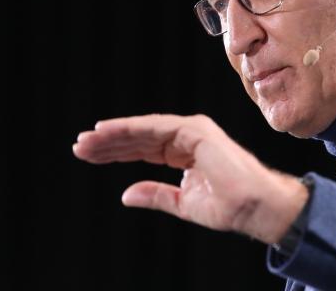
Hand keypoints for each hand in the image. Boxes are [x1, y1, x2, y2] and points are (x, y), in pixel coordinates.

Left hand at [72, 114, 307, 243]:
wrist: (255, 208)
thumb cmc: (230, 207)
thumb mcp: (183, 203)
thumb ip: (156, 194)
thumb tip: (127, 194)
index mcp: (184, 151)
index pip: (142, 149)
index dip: (115, 152)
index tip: (89, 155)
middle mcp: (185, 137)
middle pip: (138, 138)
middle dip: (108, 143)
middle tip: (79, 146)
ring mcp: (190, 131)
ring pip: (142, 130)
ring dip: (112, 135)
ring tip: (85, 142)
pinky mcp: (195, 131)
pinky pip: (154, 128)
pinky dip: (129, 128)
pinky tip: (107, 133)